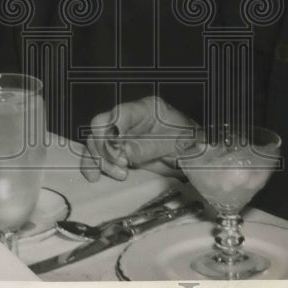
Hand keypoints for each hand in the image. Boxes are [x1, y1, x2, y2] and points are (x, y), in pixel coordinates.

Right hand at [80, 96, 197, 181]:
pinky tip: (95, 177)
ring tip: (120, 174)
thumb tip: (122, 152)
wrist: (195, 157)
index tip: (120, 156)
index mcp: (145, 109)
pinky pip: (96, 155)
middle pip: (100, 126)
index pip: (119, 114)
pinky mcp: (117, 151)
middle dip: (104, 148)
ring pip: (94, 141)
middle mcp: (129, 119)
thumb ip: (148, 146)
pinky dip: (92, 165)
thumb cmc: (189, 144)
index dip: (113, 133)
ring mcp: (121, 135)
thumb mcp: (175, 144)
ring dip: (100, 160)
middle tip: (121, 166)